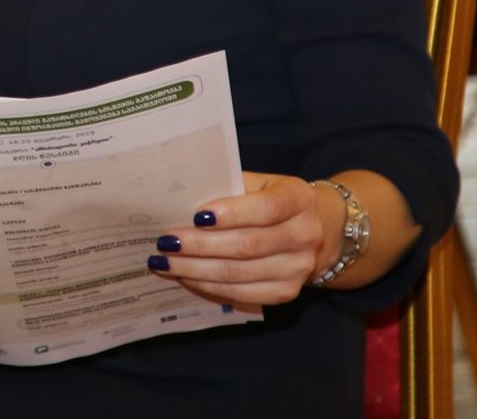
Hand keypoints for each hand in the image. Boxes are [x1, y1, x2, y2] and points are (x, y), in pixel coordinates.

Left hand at [145, 173, 331, 307]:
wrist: (311, 229)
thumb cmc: (269, 199)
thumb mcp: (257, 183)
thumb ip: (227, 187)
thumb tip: (181, 199)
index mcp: (298, 200)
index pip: (266, 208)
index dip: (231, 213)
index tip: (196, 216)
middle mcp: (304, 235)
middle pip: (248, 245)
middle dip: (200, 245)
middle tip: (166, 242)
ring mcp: (298, 268)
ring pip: (240, 273)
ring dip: (197, 269)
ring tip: (166, 262)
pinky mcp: (286, 292)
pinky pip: (241, 293)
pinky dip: (209, 286)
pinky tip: (186, 277)